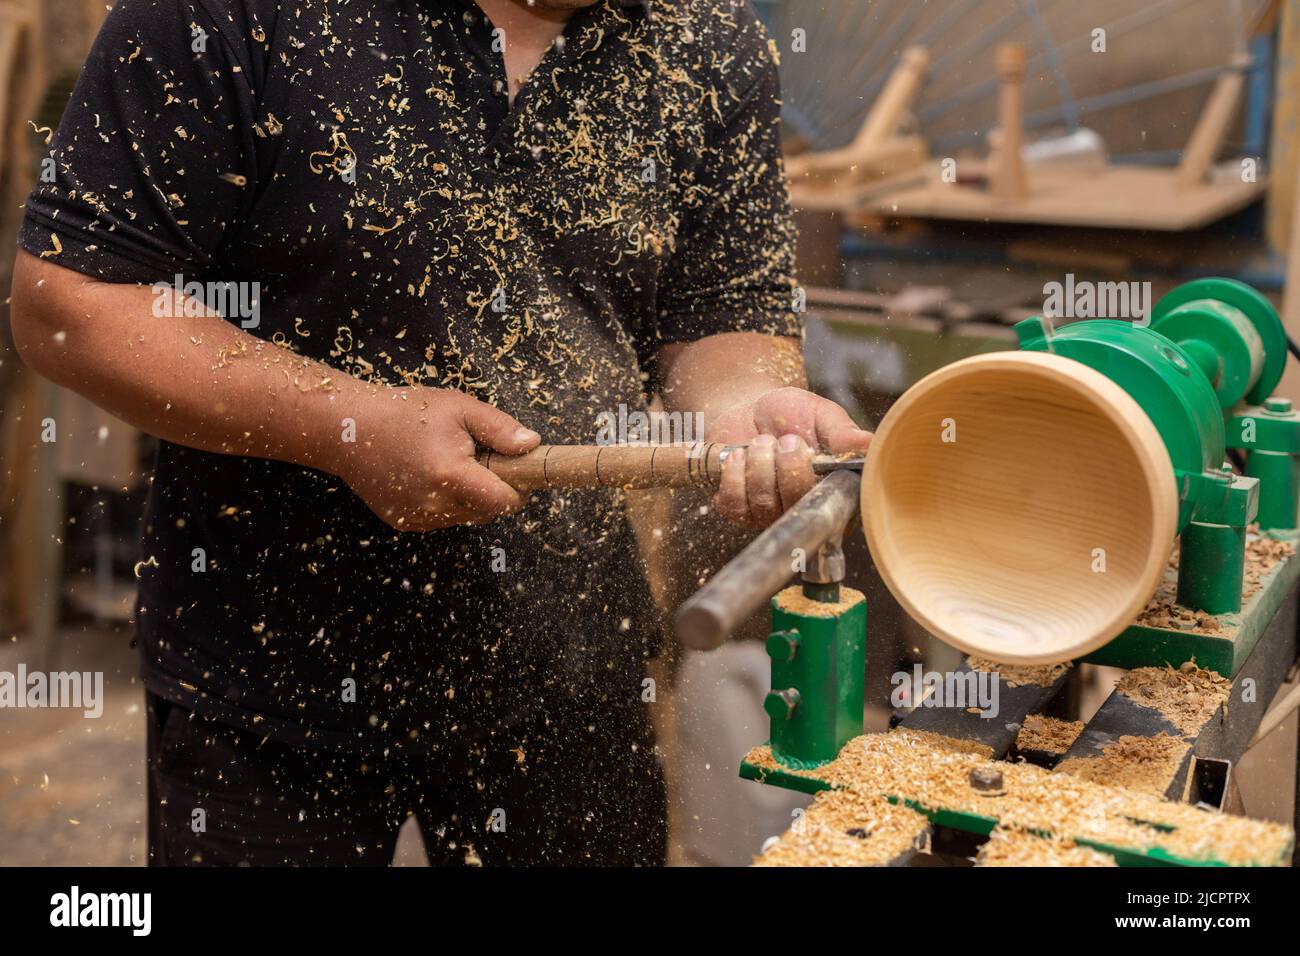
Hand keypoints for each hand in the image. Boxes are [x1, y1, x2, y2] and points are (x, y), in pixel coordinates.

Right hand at [332, 386, 538, 530]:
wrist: (347, 429)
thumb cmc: (404, 412)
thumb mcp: (458, 408)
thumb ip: (499, 429)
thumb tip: (532, 444)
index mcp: (451, 476)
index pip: (505, 502)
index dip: (518, 488)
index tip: (516, 470)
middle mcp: (435, 505)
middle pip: (488, 512)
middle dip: (493, 489)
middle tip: (478, 459)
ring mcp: (418, 518)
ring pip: (466, 517)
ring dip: (470, 497)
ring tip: (449, 463)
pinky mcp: (404, 522)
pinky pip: (442, 518)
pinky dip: (446, 502)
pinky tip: (428, 475)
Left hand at [709, 386, 872, 527]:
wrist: (750, 409)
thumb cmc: (792, 414)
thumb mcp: (821, 415)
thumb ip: (842, 432)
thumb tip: (870, 444)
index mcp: (834, 491)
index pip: (835, 508)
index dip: (822, 488)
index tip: (811, 454)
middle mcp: (804, 509)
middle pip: (797, 506)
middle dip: (789, 467)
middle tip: (788, 440)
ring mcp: (770, 516)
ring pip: (764, 504)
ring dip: (760, 465)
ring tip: (762, 441)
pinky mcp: (740, 512)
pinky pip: (734, 504)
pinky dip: (734, 474)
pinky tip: (738, 456)